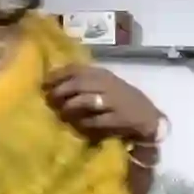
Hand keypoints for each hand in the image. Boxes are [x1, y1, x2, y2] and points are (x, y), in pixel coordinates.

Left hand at [43, 64, 162, 142]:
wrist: (149, 117)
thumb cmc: (123, 100)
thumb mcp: (106, 84)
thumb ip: (86, 81)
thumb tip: (56, 82)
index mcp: (103, 74)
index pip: (76, 69)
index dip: (58, 75)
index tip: (44, 83)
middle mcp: (108, 84)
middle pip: (78, 84)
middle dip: (60, 91)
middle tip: (50, 99)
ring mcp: (113, 102)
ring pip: (84, 100)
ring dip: (69, 107)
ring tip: (62, 113)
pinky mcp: (118, 119)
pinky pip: (95, 120)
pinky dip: (84, 122)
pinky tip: (78, 124)